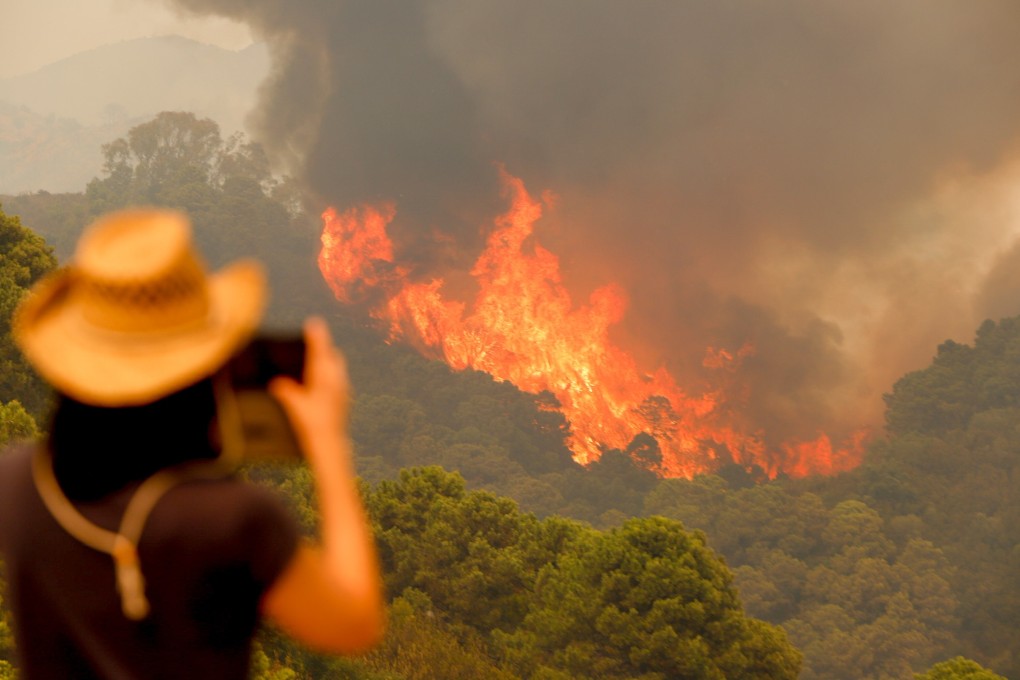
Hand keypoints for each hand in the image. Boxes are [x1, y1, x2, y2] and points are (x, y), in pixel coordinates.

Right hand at [269, 317, 351, 465]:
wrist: (330, 442)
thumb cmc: (311, 423)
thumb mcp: (295, 405)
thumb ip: (285, 391)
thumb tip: (276, 382)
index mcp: (323, 376)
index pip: (320, 350)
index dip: (316, 335)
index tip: (313, 322)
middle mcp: (336, 379)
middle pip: (332, 355)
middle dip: (323, 348)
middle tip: (312, 343)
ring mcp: (343, 388)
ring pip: (337, 367)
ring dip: (327, 362)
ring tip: (314, 363)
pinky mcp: (345, 398)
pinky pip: (338, 380)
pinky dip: (330, 376)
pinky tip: (320, 385)